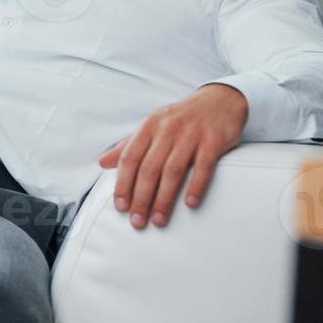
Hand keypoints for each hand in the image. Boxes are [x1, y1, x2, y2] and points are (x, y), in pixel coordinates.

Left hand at [99, 84, 248, 229]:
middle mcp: (168, 129)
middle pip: (149, 168)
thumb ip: (129, 146)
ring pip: (173, 170)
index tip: (120, 207)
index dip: (123, 183)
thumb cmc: (182, 119)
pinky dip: (196, 186)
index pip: (130, 157)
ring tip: (159, 220)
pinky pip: (203, 166)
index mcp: (150, 126)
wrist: (220, 100)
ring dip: (164, 199)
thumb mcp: (153, 127)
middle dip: (141, 198)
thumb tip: (102, 162)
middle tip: (137, 222)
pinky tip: (190, 204)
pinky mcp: (213, 140)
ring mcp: (191, 134)